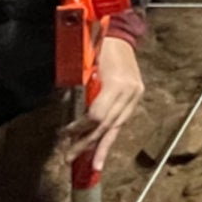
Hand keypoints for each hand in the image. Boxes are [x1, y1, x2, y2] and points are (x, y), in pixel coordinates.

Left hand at [58, 35, 142, 176]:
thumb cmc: (99, 46)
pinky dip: (110, 135)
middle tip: (70, 157)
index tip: (65, 133)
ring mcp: (135, 95)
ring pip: (117, 127)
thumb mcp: (86, 65)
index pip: (97, 116)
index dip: (79, 127)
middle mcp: (129, 92)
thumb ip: (82, 88)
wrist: (121, 35)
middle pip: (106, 125)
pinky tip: (103, 149)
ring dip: (102, 147)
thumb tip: (70, 109)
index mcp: (116, 84)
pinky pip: (121, 121)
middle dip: (87, 143)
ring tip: (94, 166)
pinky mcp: (136, 97)